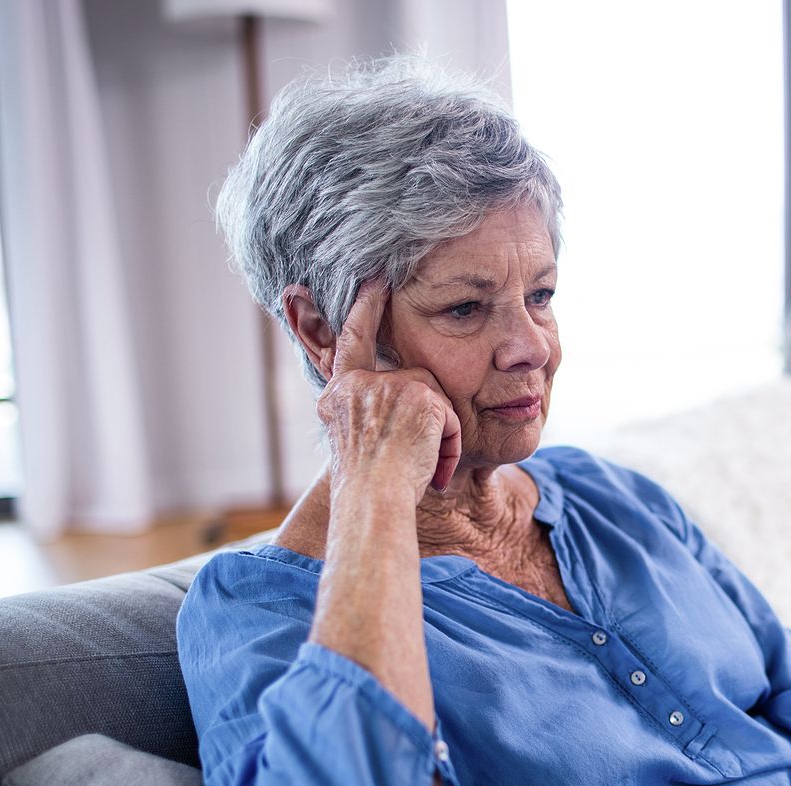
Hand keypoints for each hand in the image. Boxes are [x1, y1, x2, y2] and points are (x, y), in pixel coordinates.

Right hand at [315, 280, 462, 498]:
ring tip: (423, 469)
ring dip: (439, 437)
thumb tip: (367, 404)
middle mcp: (358, 384)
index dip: (365, 309)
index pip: (352, 342)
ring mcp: (389, 386)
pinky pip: (450, 418)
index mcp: (339, 394)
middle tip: (420, 442)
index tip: (374, 279)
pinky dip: (449, 447)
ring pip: (435, 400)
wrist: (372, 500)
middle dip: (433, 414)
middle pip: (415, 381)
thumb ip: (364, 413)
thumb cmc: (367, 488)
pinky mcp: (418, 395)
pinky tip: (434, 469)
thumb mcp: (355, 443)